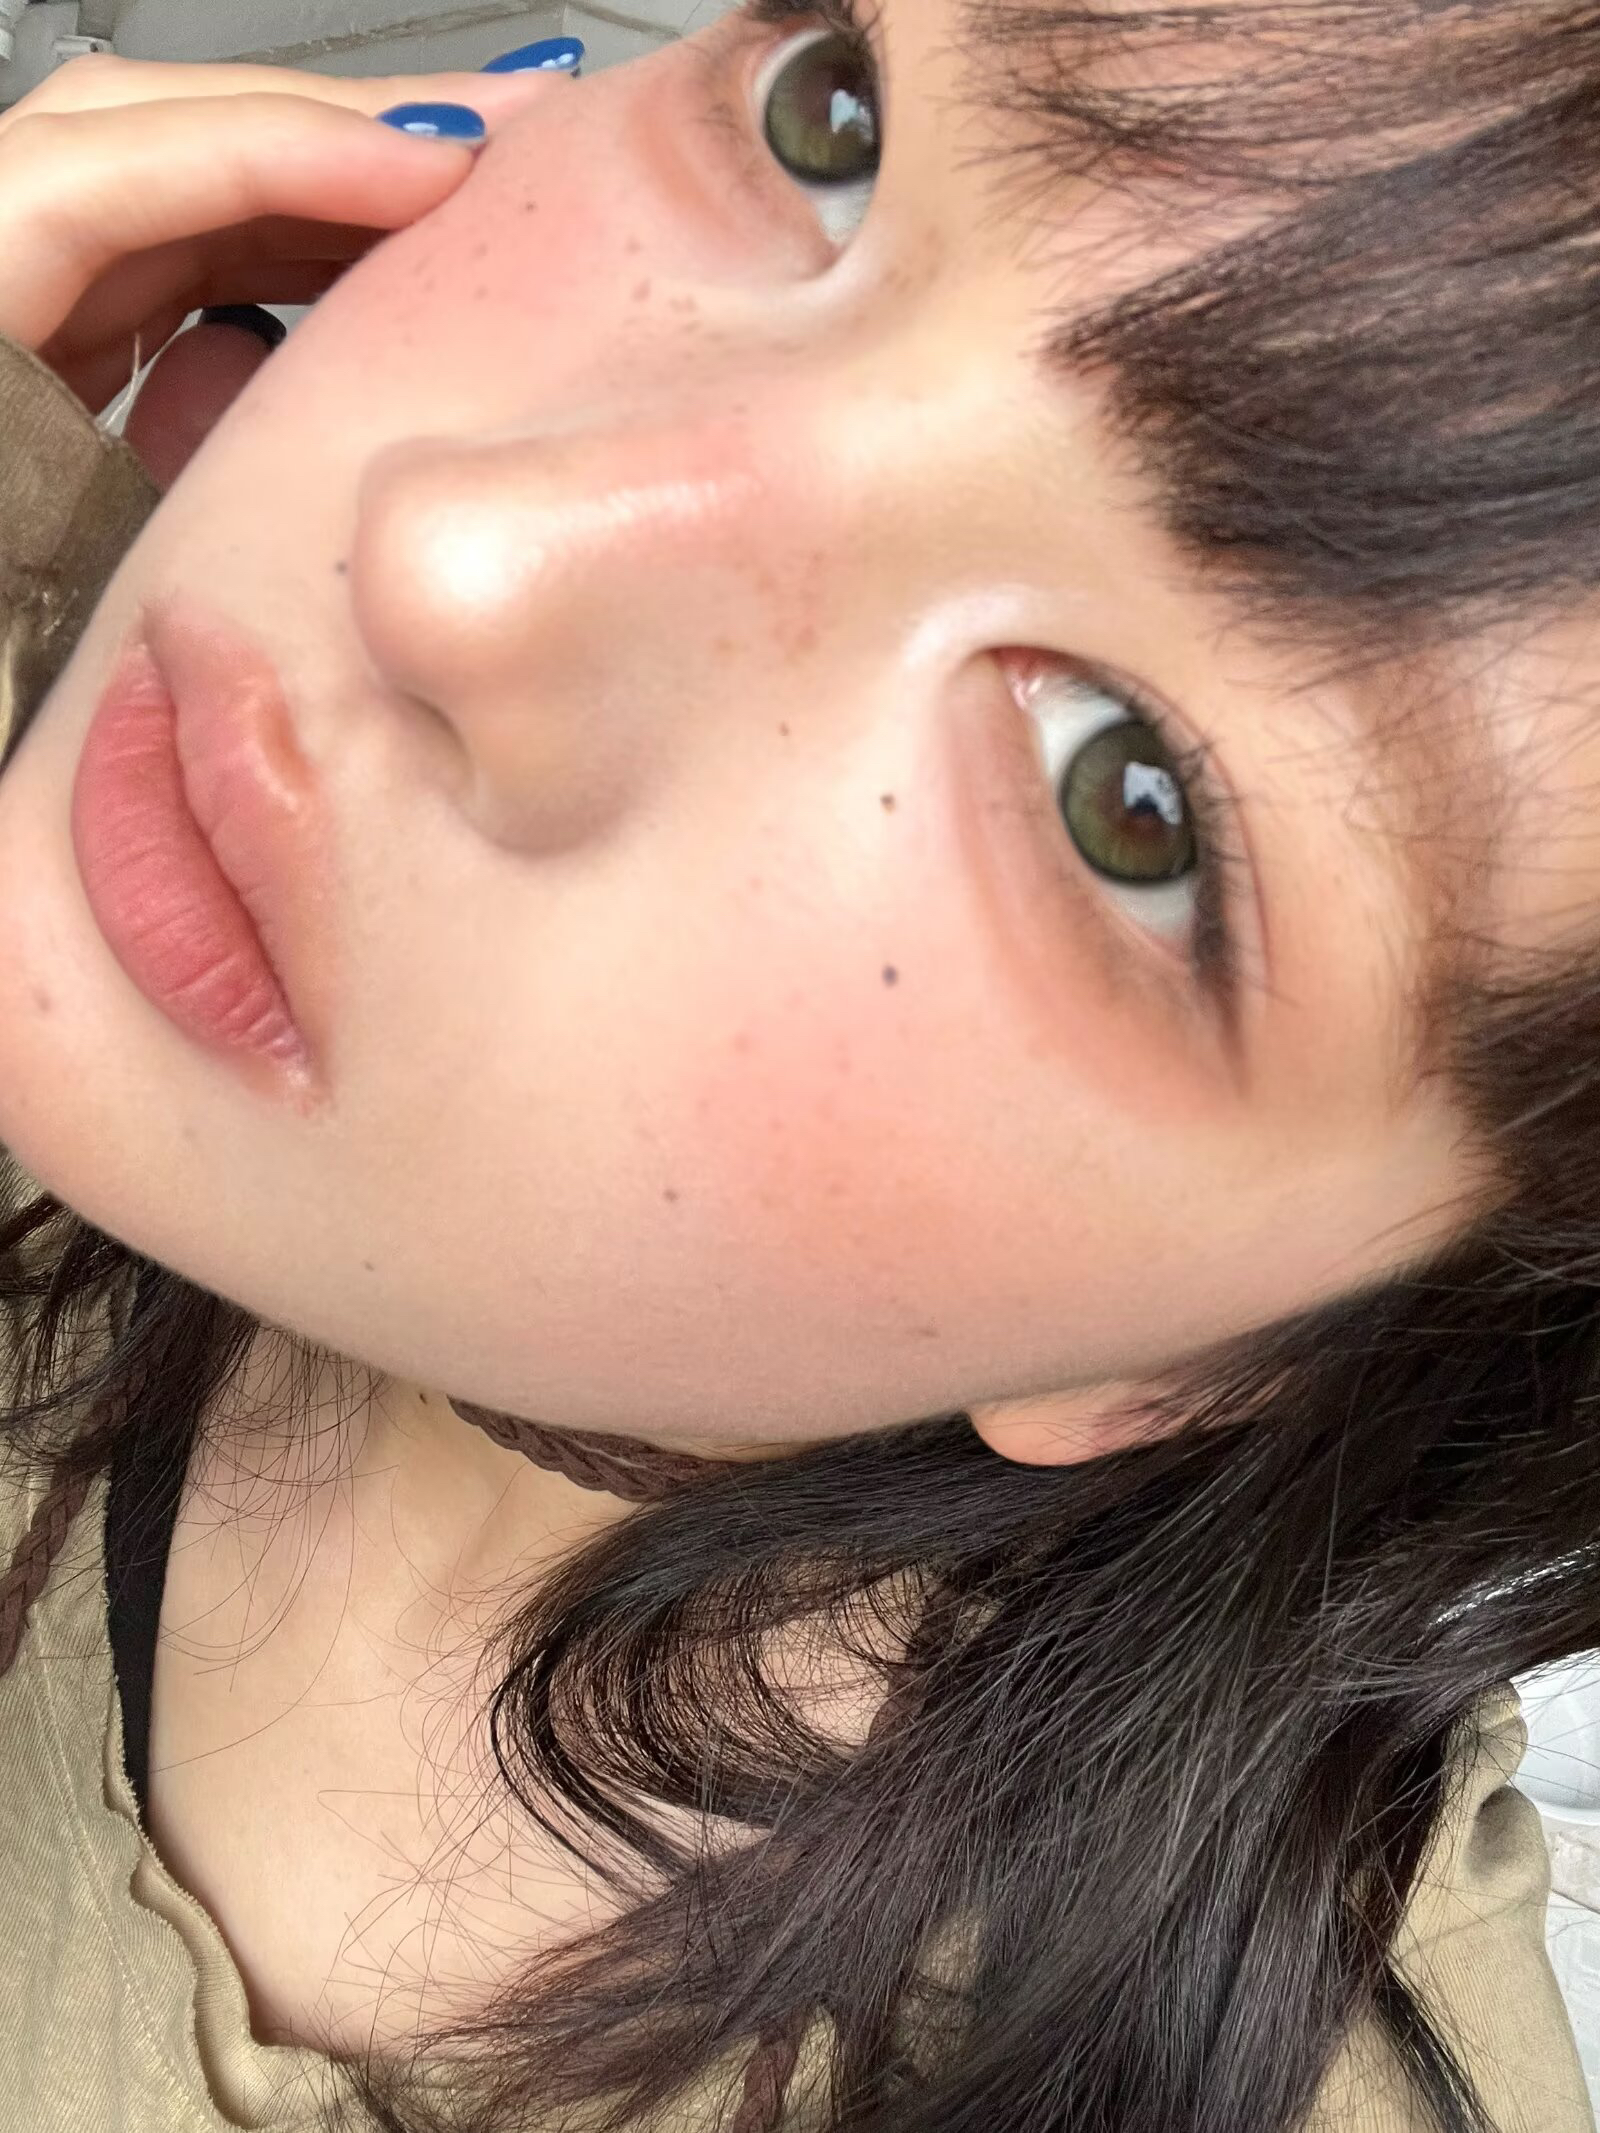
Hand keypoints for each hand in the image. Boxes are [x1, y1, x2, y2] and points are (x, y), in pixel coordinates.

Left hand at [0, 54, 544, 464]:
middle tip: (494, 136)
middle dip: (332, 122)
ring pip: (172, 190)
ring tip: (457, 197)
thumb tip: (259, 393)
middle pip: (154, 132)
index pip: (118, 163)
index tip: (435, 169)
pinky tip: (359, 276)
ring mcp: (13, 304)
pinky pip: (167, 267)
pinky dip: (273, 253)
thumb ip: (126, 470)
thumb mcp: (24, 581)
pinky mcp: (40, 352)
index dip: (292, 145)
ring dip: (321, 183)